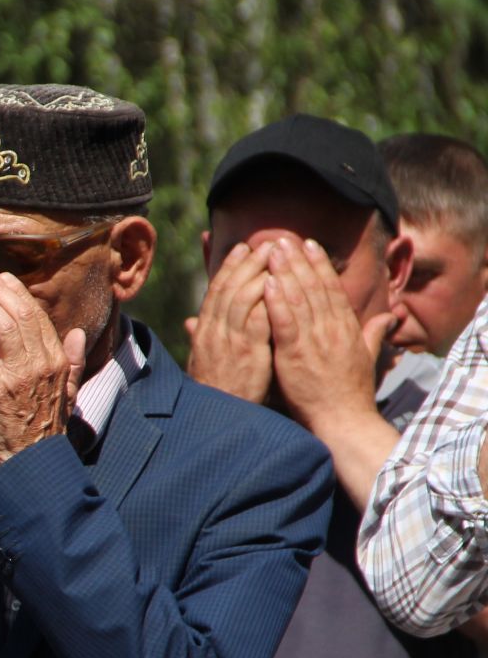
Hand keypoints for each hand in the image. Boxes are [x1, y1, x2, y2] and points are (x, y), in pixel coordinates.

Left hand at [0, 272, 84, 466]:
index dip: (18, 294)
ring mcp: (18, 375)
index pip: (38, 317)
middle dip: (0, 292)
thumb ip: (75, 361)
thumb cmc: (48, 424)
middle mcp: (41, 363)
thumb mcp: (69, 391)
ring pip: (2, 328)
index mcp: (58, 360)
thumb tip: (77, 333)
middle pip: (20, 315)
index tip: (3, 280)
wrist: (34, 458)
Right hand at [185, 241, 274, 402]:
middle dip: (248, 262)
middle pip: (229, 287)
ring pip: (241, 297)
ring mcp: (229, 341)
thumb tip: (191, 321)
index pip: (216, 291)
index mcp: (205, 332)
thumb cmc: (218, 390)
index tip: (243, 248)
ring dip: (260, 273)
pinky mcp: (247, 353)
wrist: (218, 418)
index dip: (229, 267)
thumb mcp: (206, 359)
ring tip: (278, 255)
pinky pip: (257, 319)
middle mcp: (213, 332)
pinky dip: (268, 300)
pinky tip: (282, 285)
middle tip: (267, 242)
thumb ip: (204, 336)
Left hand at [264, 236, 392, 435]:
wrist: (344, 421)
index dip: (319, 264)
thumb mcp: (367, 357)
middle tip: (283, 237)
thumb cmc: (351, 393)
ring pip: (300, 299)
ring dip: (286, 272)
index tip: (308, 244)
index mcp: (347, 328)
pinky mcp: (297, 356)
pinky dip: (277, 302)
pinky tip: (267, 283)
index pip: (332, 289)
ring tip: (272, 250)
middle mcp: (332, 329)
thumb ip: (375, 333)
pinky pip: (286, 323)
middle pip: (314, 287)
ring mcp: (315, 341)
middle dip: (298, 259)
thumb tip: (391, 315)